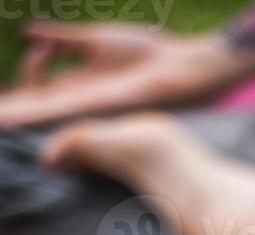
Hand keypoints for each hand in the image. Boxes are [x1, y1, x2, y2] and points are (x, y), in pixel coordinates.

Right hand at [0, 22, 222, 127]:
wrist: (177, 66)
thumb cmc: (146, 52)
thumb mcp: (95, 39)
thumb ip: (63, 40)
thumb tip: (29, 33)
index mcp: (79, 80)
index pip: (41, 84)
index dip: (28, 73)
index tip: (33, 50)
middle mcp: (80, 98)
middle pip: (39, 105)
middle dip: (16, 108)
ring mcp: (87, 104)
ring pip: (45, 112)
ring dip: (20, 115)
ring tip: (0, 120)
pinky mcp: (97, 105)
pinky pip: (62, 109)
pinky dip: (38, 112)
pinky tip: (19, 116)